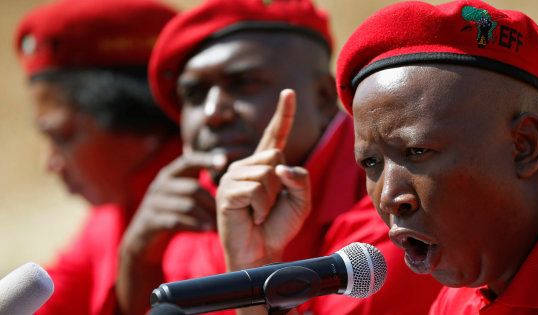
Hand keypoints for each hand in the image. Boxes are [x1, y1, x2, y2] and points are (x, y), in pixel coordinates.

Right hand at [116, 154, 219, 314]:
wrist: (144, 238)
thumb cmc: (173, 212)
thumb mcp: (181, 194)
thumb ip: (199, 182)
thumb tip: (231, 174)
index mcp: (169, 174)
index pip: (188, 160)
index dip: (205, 159)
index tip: (223, 162)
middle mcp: (160, 185)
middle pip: (193, 188)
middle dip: (212, 201)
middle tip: (227, 212)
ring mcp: (152, 203)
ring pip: (186, 206)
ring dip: (206, 216)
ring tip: (219, 224)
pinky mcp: (149, 221)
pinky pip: (175, 222)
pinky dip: (194, 226)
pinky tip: (207, 230)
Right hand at [216, 89, 311, 270]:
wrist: (262, 252)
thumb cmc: (278, 226)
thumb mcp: (301, 200)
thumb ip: (300, 178)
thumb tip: (280, 165)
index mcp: (265, 165)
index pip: (276, 135)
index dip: (283, 114)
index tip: (289, 92)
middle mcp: (246, 166)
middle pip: (275, 157)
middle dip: (282, 184)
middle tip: (270, 206)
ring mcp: (232, 177)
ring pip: (266, 174)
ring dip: (270, 199)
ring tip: (259, 212)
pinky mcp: (225, 191)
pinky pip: (255, 189)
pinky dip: (260, 207)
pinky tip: (252, 217)